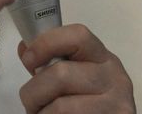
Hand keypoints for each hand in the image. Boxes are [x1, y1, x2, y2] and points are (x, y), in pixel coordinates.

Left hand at [17, 24, 135, 112]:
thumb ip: (51, 61)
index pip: (77, 36)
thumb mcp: (74, 77)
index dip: (46, 43)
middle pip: (61, 73)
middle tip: (31, 101)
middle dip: (34, 91)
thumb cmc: (85, 104)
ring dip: (40, 112)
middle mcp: (114, 78)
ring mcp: (116, 104)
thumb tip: (25, 49)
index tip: (28, 59)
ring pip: (60, 106)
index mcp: (103, 58)